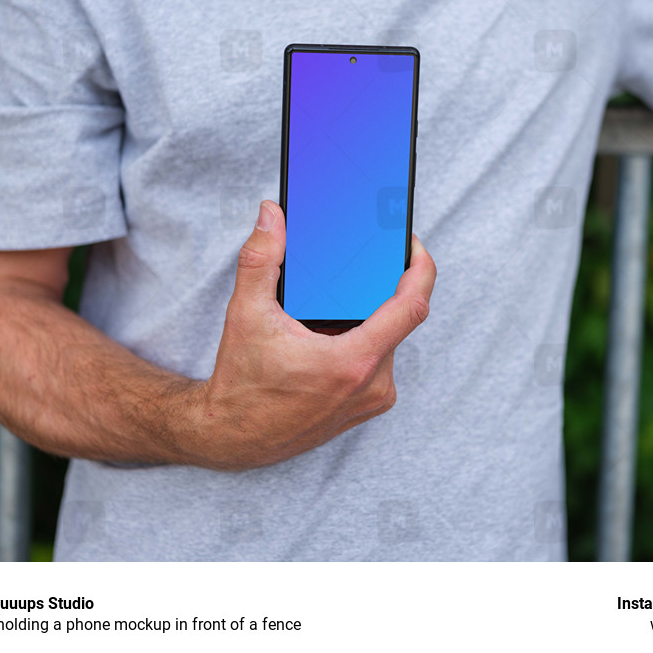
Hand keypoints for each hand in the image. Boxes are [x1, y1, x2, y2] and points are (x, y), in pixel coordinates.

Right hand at [195, 199, 435, 469]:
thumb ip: (261, 258)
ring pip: (387, 340)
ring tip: (333, 303)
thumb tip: (271, 215)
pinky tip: (331, 331)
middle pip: (397, 319)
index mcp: (353, 362)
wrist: (232, 438)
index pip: (412, 307)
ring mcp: (372, 400)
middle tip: (357, 264)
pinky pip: (378, 361)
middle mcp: (372, 385)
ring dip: (367, 316)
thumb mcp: (246, 313)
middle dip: (377, 289)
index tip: (413, 245)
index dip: (421, 268)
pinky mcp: (366, 408)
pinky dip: (361, 340)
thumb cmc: (241, 382)